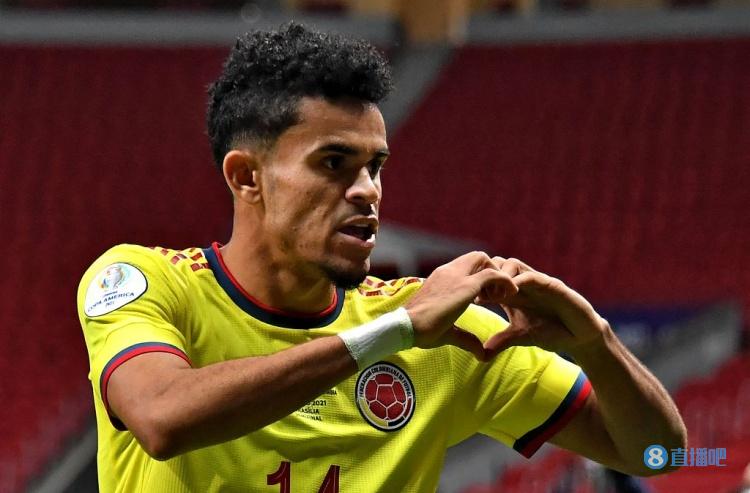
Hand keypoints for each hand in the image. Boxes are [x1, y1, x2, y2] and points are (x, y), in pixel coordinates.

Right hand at [404, 251, 516, 359]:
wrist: (406, 327)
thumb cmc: (420, 330)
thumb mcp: (448, 331)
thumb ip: (466, 338)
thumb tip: (481, 353)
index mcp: (441, 278)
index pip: (466, 264)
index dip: (480, 277)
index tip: (485, 297)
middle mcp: (448, 271)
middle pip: (477, 256)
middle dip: (491, 271)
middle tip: (494, 295)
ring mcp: (456, 276)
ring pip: (484, 259)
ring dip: (497, 275)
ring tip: (499, 298)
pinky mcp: (465, 286)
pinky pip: (493, 274)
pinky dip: (504, 282)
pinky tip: (506, 297)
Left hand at [479, 257, 608, 358]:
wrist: (581, 337)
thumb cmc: (551, 333)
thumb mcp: (522, 337)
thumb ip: (503, 341)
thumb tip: (482, 354)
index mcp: (513, 293)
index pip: (489, 278)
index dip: (477, 285)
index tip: (467, 299)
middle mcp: (523, 284)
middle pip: (497, 264)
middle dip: (485, 276)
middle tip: (480, 295)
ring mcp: (538, 282)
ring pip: (512, 264)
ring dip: (500, 276)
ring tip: (494, 295)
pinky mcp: (553, 285)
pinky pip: (533, 276)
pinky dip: (521, 281)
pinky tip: (512, 293)